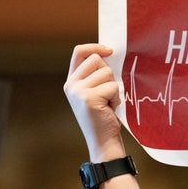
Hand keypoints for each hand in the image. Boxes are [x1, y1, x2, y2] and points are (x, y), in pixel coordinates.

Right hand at [64, 43, 125, 161]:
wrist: (103, 142)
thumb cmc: (103, 116)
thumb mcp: (95, 92)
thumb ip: (96, 74)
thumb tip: (108, 52)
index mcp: (71, 81)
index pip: (79, 52)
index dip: (95, 47)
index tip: (110, 51)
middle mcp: (71, 85)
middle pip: (96, 59)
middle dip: (108, 74)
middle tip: (107, 93)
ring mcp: (78, 91)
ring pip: (107, 73)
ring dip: (113, 88)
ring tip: (108, 103)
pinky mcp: (89, 98)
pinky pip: (112, 86)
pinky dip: (116, 98)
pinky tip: (110, 109)